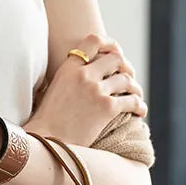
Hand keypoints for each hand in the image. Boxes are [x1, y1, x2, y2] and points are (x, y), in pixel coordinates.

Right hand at [27, 33, 147, 146]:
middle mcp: (83, 75)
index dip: (109, 44)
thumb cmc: (45, 122)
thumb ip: (67, 79)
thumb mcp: (51, 91)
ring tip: (136, 96)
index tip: (116, 52)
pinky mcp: (107, 108)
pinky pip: (132, 100)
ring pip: (126, 80)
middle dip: (125, 68)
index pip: (94, 41)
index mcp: (68, 68)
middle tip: (128, 78)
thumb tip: (78, 79)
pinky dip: (139, 106)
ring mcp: (96, 90)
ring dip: (134, 88)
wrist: (45, 142)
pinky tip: (140, 111)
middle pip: (116, 58)